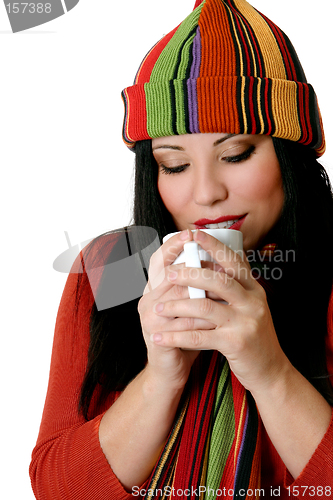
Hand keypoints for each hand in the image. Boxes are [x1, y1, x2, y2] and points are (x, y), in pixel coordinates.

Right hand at [138, 230, 215, 390]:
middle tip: (217, 261)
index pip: (158, 260)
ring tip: (225, 288)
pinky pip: (182, 321)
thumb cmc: (185, 335)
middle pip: (170, 275)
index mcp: (154, 290)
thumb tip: (220, 261)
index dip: (173, 246)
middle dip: (195, 267)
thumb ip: (196, 286)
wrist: (171, 371)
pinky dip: (203, 317)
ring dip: (203, 292)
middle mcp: (147, 299)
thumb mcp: (190, 306)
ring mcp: (148, 317)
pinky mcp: (156, 336)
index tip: (192, 233)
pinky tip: (219, 316)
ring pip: (178, 296)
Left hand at [150, 230, 288, 393]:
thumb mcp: (250, 308)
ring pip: (204, 307)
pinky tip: (160, 338)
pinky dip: (176, 337)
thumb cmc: (254, 338)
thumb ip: (234, 289)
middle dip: (190, 273)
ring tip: (158, 307)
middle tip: (169, 273)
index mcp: (254, 291)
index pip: (234, 262)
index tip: (194, 234)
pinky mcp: (235, 343)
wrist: (271, 372)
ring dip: (176, 306)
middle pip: (218, 280)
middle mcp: (253, 303)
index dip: (214, 247)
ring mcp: (245, 323)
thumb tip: (209, 266)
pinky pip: (199, 337)